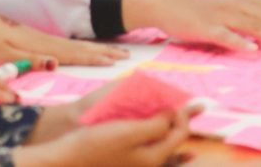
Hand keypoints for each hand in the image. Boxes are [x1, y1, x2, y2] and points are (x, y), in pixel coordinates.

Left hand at [0, 3, 128, 66]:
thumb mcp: (2, 53)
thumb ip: (29, 59)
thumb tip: (55, 63)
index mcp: (39, 46)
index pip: (72, 54)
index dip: (93, 58)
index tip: (114, 61)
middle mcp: (44, 40)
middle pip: (79, 47)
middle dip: (102, 51)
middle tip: (126, 54)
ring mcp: (41, 36)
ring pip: (74, 44)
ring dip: (96, 48)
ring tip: (115, 50)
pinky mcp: (35, 36)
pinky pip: (66, 43)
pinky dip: (81, 46)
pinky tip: (87, 48)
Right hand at [18, 106, 196, 166]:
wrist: (62, 162)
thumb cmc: (94, 145)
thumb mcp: (129, 132)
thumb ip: (157, 125)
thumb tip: (174, 116)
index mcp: (152, 159)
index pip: (179, 134)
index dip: (183, 115)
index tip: (177, 100)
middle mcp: (146, 166)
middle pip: (172, 143)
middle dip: (183, 125)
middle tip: (198, 108)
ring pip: (162, 151)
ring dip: (172, 136)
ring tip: (185, 128)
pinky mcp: (121, 163)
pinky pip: (146, 155)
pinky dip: (156, 144)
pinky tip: (154, 136)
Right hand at [122, 0, 260, 52]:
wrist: (165, 1)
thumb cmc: (195, 5)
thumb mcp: (222, 3)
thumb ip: (241, 12)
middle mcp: (235, 3)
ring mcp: (221, 14)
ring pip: (253, 26)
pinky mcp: (206, 27)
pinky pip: (227, 35)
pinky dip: (242, 43)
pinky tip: (253, 51)